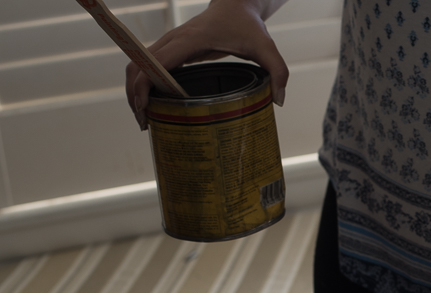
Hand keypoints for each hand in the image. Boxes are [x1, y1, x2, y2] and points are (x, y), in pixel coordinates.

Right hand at [126, 0, 288, 128]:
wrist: (236, 5)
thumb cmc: (248, 25)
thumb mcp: (267, 47)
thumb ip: (278, 72)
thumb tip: (278, 101)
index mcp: (190, 39)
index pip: (154, 62)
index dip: (143, 86)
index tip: (144, 109)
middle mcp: (174, 40)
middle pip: (138, 65)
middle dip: (134, 95)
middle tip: (143, 123)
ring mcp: (170, 43)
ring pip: (138, 65)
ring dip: (135, 90)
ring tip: (145, 119)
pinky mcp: (171, 49)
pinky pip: (148, 66)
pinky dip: (144, 84)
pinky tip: (153, 105)